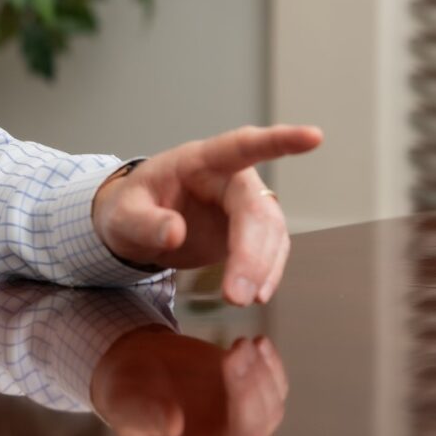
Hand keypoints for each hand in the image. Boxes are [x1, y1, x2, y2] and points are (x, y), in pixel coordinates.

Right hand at [91, 326, 315, 435]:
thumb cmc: (127, 398)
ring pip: (270, 406)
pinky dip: (272, 366)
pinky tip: (259, 345)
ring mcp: (244, 424)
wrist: (138, 368)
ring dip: (259, 374)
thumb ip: (143, 416)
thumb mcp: (123, 407)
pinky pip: (275, 386)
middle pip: (252, 430)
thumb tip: (172, 424)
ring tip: (238, 343)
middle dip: (245, 391)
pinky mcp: (252, 395)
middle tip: (232, 352)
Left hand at [92, 124, 323, 304]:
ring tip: (241, 299)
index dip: (278, 141)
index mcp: (199, 160)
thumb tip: (174, 233)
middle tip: (237, 295)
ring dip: (262, 268)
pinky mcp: (247, 233)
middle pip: (257, 209)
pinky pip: (268, 251)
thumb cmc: (129, 208)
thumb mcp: (121, 215)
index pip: (241, 146)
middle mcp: (230, 178)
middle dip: (253, 252)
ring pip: (271, 233)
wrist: (134, 227)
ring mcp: (243, 206)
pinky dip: (264, 273)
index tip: (313, 136)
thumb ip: (144, 223)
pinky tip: (255, 293)